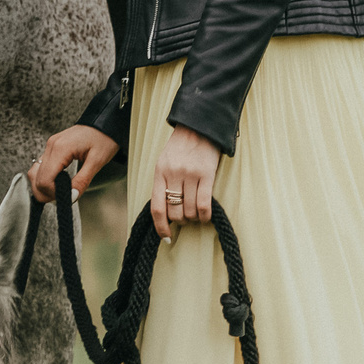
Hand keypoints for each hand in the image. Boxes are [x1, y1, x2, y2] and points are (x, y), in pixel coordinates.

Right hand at [28, 125, 119, 202]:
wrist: (105, 121)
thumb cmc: (104, 138)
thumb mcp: (97, 161)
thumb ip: (82, 180)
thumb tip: (71, 196)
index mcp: (60, 149)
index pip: (45, 180)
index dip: (53, 194)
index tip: (67, 197)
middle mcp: (51, 146)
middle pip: (36, 178)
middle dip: (47, 193)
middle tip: (63, 198)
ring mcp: (50, 146)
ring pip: (35, 173)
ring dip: (44, 186)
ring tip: (60, 192)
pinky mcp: (52, 147)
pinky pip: (41, 166)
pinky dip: (46, 178)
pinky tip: (57, 183)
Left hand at [151, 125, 220, 242]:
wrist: (199, 126)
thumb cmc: (180, 147)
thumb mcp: (164, 162)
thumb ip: (162, 183)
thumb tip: (165, 211)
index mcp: (159, 173)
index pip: (156, 207)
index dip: (160, 226)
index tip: (166, 236)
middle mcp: (173, 175)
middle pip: (174, 212)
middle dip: (180, 221)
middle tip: (185, 218)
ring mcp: (190, 174)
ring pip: (189, 210)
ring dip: (193, 218)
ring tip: (195, 214)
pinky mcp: (207, 174)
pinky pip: (204, 204)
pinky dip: (204, 215)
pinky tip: (205, 216)